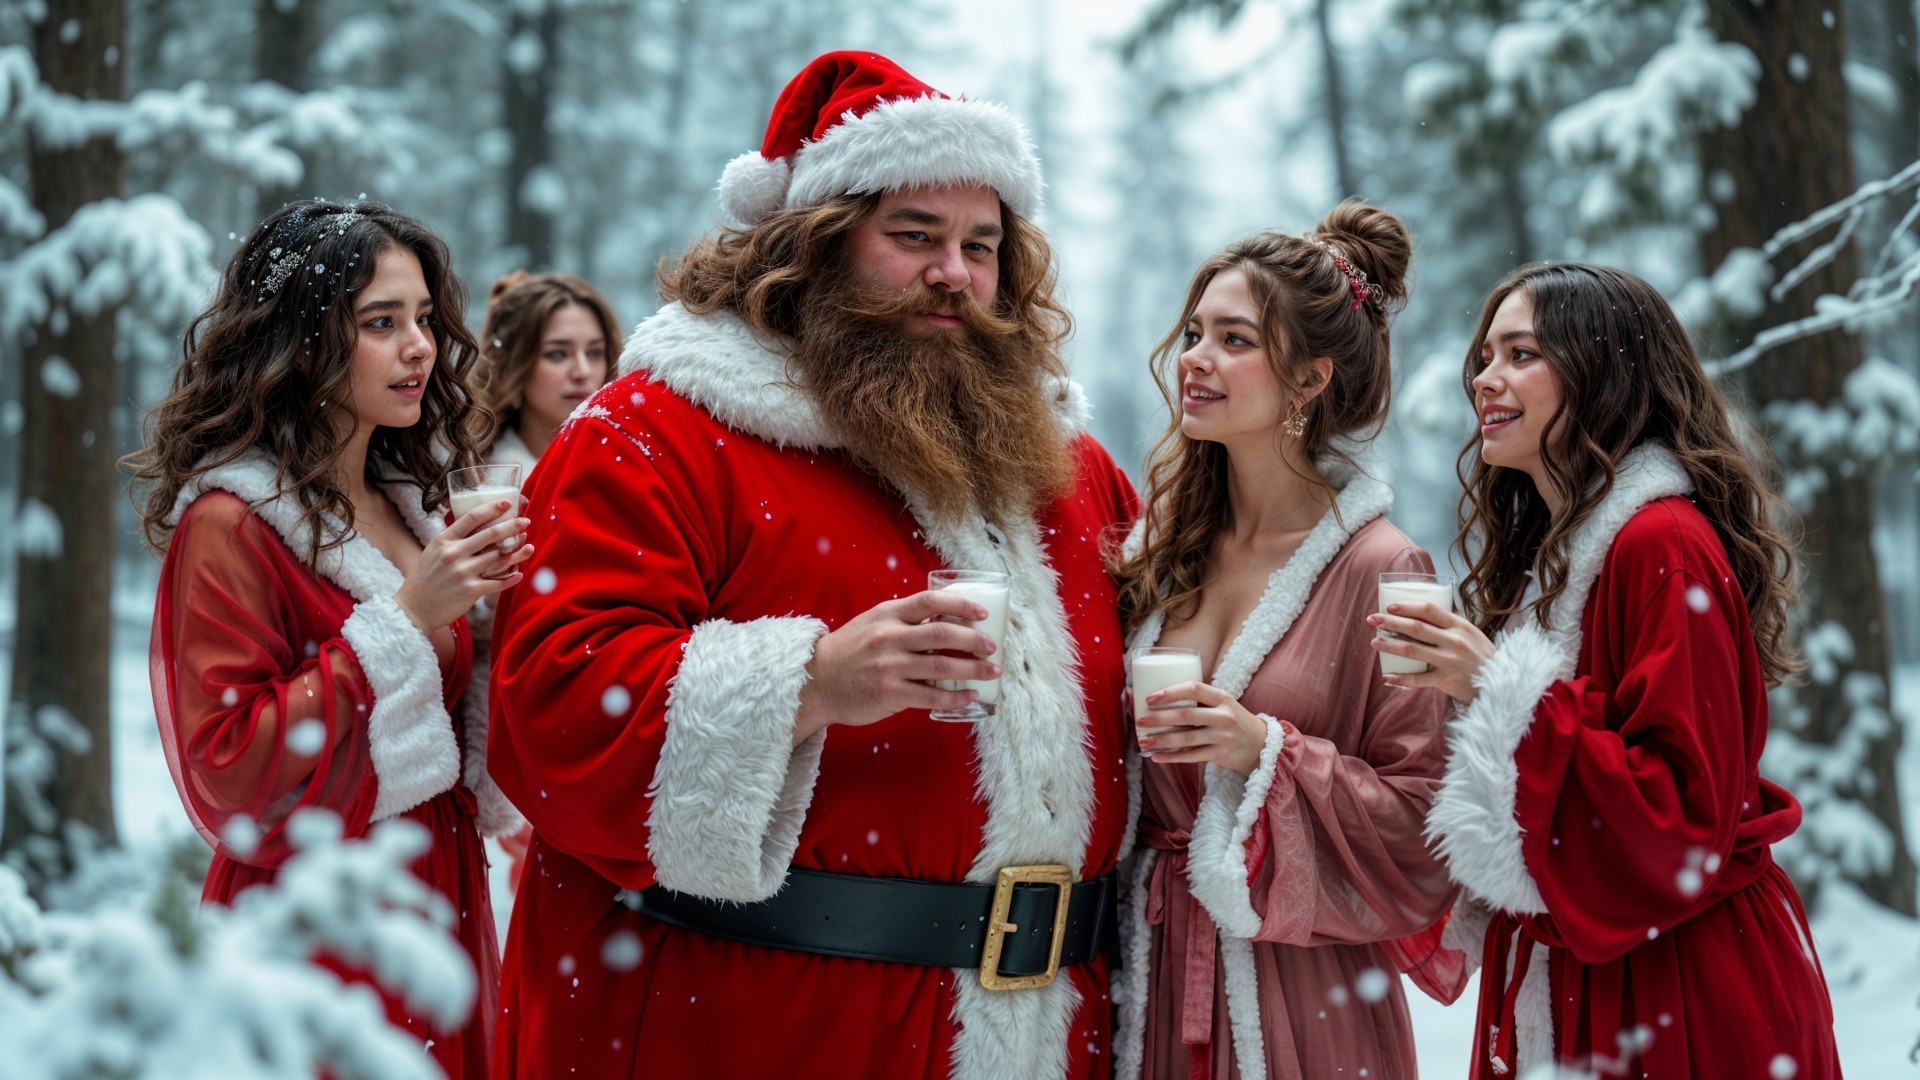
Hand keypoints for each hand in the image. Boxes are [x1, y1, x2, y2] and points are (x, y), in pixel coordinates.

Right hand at [392, 499, 533, 631]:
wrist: (414, 608)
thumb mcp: (433, 551)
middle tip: (526, 521)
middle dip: (512, 526)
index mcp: (444, 540)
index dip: (492, 508)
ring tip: (530, 547)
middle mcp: (454, 554)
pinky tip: (520, 574)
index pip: (471, 518)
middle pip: (490, 535)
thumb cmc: (425, 578)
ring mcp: (463, 572)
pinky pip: (497, 582)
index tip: (507, 503)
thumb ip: (452, 539)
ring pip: (498, 558)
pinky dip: (510, 579)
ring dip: (518, 552)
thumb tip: (474, 526)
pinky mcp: (470, 590)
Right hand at [791, 590, 1002, 745]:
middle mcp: (889, 637)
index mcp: (887, 614)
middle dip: (975, 640)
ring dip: (973, 670)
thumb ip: (904, 620)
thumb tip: (947, 619)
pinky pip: (931, 695)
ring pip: (942, 665)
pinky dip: (955, 697)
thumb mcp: (873, 623)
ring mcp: (889, 666)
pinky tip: (970, 697)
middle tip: (993, 647)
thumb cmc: (851, 651)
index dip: (961, 604)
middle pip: (942, 633)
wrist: (817, 682)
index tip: (983, 613)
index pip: (930, 601)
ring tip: (992, 672)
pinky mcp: (890, 693)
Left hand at [1135, 681, 1267, 775]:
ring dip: (1161, 740)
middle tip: (1139, 720)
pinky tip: (1156, 757)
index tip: (1149, 698)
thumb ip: (1193, 700)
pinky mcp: (1221, 755)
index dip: (1170, 692)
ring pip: (1186, 738)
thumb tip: (1149, 694)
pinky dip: (1172, 757)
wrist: (1259, 745)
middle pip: (1186, 715)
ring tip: (1142, 741)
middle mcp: (1224, 715)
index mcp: (1221, 697)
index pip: (1193, 688)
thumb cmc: (1230, 719)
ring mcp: (1223, 736)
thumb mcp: (1220, 703)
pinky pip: (1192, 756)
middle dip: (1159, 718)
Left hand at [1367, 601, 1494, 703]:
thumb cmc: (1481, 656)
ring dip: (1389, 645)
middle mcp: (1454, 641)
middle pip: (1416, 628)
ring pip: (1412, 650)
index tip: (1389, 606)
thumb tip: (1420, 613)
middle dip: (1390, 622)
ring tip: (1374, 642)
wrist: (1501, 684)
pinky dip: (1401, 678)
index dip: (1407, 606)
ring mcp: (1449, 661)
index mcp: (1460, 625)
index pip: (1430, 610)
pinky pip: (1418, 679)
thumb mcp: (1471, 634)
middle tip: (1372, 619)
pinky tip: (1386, 676)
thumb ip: (1450, 625)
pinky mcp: (1446, 680)